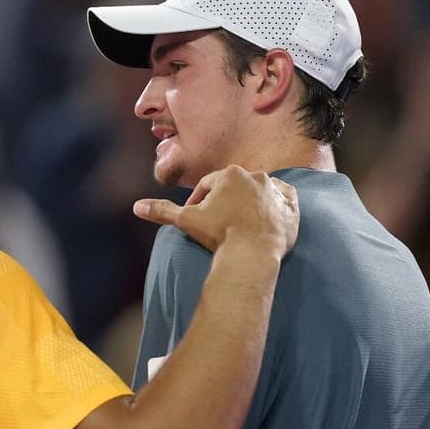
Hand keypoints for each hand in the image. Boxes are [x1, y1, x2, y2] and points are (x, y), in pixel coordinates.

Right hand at [133, 165, 298, 256]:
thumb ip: (163, 211)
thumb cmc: (219, 234)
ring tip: (240, 222)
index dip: (199, 201)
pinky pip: (284, 201)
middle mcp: (255, 176)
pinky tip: (267, 217)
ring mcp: (276, 191)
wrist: (252, 253)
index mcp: (229, 174)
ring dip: (250, 202)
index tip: (197, 217)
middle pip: (234, 187)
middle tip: (218, 222)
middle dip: (225, 201)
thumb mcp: (186, 221)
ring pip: (260, 191)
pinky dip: (277, 206)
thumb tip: (137, 207)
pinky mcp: (292, 207)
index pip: (209, 185)